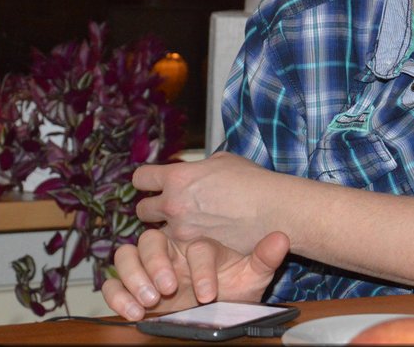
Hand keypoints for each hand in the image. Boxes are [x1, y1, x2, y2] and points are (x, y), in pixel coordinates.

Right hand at [101, 228, 289, 320]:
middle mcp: (171, 249)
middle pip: (150, 240)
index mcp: (199, 241)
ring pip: (126, 255)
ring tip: (150, 301)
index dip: (200, 269)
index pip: (194, 246)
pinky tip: (133, 312)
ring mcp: (149, 267)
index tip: (209, 293)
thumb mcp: (254, 273)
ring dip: (133, 276)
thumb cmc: (236, 285)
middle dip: (156, 264)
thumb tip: (282, 238)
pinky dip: (117, 294)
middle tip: (170, 288)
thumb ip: (265, 257)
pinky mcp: (132, 286)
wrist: (220, 307)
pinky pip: (112, 283)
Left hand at [133, 152, 273, 252]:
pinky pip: (178, 249)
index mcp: (178, 177)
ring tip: (186, 227)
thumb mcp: (223, 161)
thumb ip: (200, 168)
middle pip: (142, 210)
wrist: (272, 210)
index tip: (154, 183)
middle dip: (153, 209)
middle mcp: (173, 204)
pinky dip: (186, 245)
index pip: (141, 178)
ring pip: (158, 234)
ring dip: (168, 230)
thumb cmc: (252, 182)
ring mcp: (182, 230)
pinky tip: (200, 239)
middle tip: (169, 208)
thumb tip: (196, 172)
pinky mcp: (194, 251)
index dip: (147, 180)